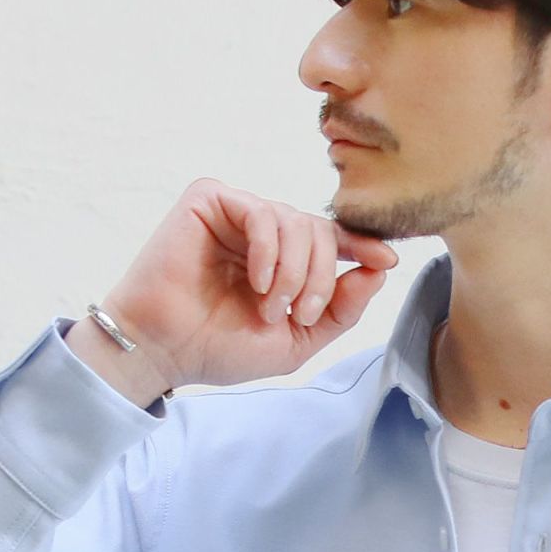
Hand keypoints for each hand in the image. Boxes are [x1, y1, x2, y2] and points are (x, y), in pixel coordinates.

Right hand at [92, 177, 399, 389]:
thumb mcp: (297, 340)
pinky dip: (268, 250)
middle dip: (321, 276)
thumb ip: (340, 309)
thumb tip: (379, 270)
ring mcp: (235, 214)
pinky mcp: (209, 201)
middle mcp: (262, 232)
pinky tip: (257, 282)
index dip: (363, 247)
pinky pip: (261, 212)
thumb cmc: (218, 348)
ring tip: (270, 306)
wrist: (163, 350)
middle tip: (299, 314)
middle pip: (321, 230)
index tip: (387, 260)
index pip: (332, 240)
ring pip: (296, 221)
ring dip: (293, 272)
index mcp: (282, 260)